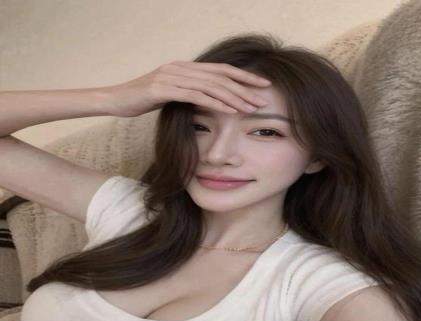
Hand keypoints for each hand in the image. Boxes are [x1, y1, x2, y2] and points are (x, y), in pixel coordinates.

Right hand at [104, 61, 271, 117]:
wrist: (114, 99)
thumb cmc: (141, 99)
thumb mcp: (169, 94)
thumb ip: (188, 92)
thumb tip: (206, 100)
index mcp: (185, 67)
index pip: (221, 70)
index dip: (243, 77)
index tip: (262, 85)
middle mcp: (182, 67)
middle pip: (221, 76)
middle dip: (245, 88)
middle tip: (262, 99)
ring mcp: (173, 76)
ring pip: (212, 86)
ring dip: (234, 97)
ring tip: (251, 108)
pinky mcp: (164, 89)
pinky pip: (196, 95)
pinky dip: (215, 102)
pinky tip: (230, 110)